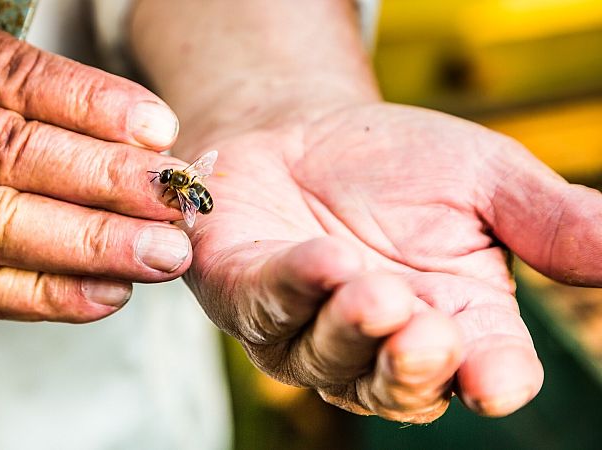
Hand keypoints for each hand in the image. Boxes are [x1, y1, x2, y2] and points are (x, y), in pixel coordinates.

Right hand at [0, 18, 190, 338]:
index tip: (159, 129)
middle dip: (105, 178)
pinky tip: (104, 295)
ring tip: (160, 254)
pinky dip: (44, 294)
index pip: (10, 75)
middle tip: (174, 198)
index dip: (92, 102)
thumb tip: (125, 143)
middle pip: (10, 150)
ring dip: (90, 242)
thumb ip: (0, 103)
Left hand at [179, 101, 601, 422]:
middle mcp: (380, 342)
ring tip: (375, 292)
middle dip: (411, 366)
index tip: (498, 379)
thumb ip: (549, 220)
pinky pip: (266, 305)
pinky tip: (324, 261)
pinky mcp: (246, 296)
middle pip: (397, 385)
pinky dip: (293, 287)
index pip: (483, 371)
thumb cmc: (399, 166)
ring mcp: (307, 329)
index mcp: (456, 323)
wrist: (307, 132)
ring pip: (326, 358)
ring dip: (350, 330)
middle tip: (428, 334)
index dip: (492, 379)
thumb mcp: (486, 181)